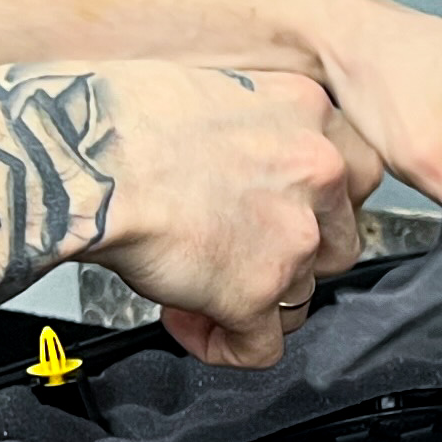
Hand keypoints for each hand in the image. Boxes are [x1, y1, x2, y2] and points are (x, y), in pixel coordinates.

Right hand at [70, 63, 382, 367]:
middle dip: (289, 259)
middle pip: (336, 243)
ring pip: (299, 298)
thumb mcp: (212, 92)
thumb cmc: (117, 116)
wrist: (84, 154)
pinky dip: (224, 346)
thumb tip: (243, 171)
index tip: (283, 213)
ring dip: (251, 302)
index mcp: (309, 114)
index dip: (318, 206)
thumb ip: (253, 134)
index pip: (356, 175)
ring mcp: (294, 236)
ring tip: (194, 289)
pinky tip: (188, 323)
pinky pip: (260, 349)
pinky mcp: (257, 293)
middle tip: (235, 254)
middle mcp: (316, 173)